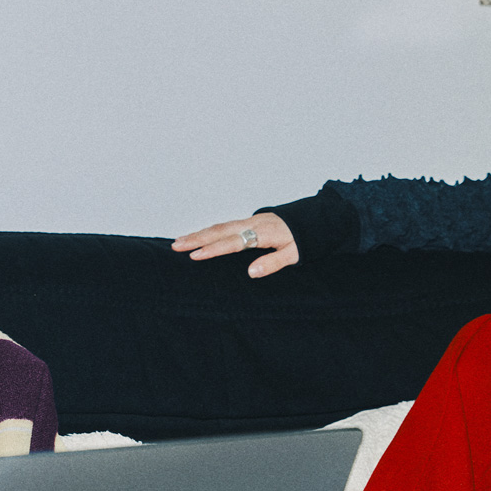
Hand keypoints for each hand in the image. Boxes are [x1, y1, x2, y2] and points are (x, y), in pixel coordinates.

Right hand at [171, 213, 298, 276]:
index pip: (233, 242)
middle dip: (196, 238)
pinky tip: (199, 236)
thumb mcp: (295, 254)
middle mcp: (252, 224)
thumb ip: (273, 263)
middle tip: (175, 246)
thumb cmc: (304, 238)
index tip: (195, 255)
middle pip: (220, 230)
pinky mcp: (249, 221)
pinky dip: (209, 230)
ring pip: (220, 226)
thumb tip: (251, 272)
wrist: (315, 218)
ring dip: (199, 234)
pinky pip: (225, 225)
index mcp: (263, 233)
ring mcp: (249, 220)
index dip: (213, 249)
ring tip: (179, 242)